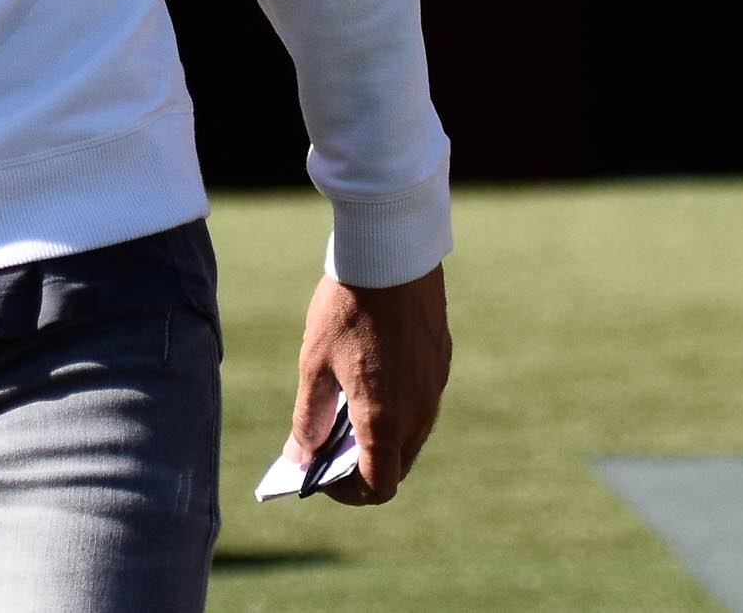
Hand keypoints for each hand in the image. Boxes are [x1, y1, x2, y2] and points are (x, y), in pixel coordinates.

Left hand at [292, 265, 450, 506]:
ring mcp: (435, 385)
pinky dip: (397, 406)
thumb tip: (301, 455)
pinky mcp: (441, 359)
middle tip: (329, 445)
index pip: (378, 487)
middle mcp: (419, 410)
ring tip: (344, 411)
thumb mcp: (314, 362)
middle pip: (397, 463)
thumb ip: (307, 417)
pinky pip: (421, 400)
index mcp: (385, 419)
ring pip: (412, 432)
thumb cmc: (346, 306)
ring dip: (382, 435)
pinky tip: (369, 377)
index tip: (323, 476)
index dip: (349, 493)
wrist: (392, 248)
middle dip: (364, 465)